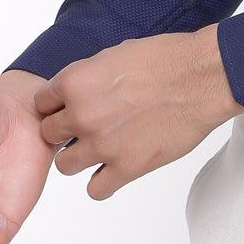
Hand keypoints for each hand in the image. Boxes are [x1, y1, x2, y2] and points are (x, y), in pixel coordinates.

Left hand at [34, 24, 243, 199]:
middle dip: (65, 130)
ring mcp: (103, 144)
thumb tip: (79, 90)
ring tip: (102, 146)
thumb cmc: (167, 59)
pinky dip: (103, 180)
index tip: (67, 107)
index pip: (41, 102)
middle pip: (48, 135)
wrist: (201, 78)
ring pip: (66, 165)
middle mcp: (82, 114)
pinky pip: (95, 189)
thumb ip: (89, 76)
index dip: (56, 104)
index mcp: (76, 81)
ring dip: (81, 156)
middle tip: (88, 125)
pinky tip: (116, 166)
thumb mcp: (116, 54)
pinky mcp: (127, 167)